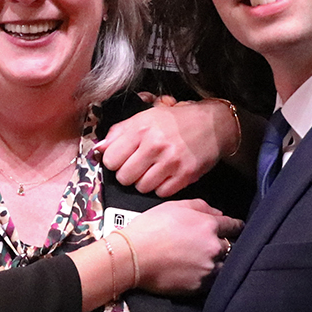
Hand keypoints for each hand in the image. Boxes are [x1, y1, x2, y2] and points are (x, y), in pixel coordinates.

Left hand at [97, 97, 234, 197]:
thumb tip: (99, 150)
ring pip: (141, 187)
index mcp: (141, 129)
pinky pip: (161, 193)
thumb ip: (119, 132)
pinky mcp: (185, 175)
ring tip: (152, 171)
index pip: (110, 158)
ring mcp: (171, 161)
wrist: (212, 124)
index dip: (114, 161)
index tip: (121, 159)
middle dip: (128, 174)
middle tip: (137, 167)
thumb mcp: (145, 117)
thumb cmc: (175, 121)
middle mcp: (155, 145)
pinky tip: (165, 176)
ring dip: (144, 183)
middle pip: (124, 177)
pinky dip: (161, 188)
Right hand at [118, 199, 241, 295]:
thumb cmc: (149, 229)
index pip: (233, 226)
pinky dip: (206, 277)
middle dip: (223, 245)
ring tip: (202, 262)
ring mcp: (208, 268)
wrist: (132, 257)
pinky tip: (194, 272)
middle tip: (210, 246)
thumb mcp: (173, 206)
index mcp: (209, 225)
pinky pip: (211, 281)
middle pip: (230, 247)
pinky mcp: (199, 286)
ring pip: (223, 265)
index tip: (236, 229)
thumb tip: (218, 213)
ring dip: (216, 263)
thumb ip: (200, 206)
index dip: (235, 227)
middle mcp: (213, 247)